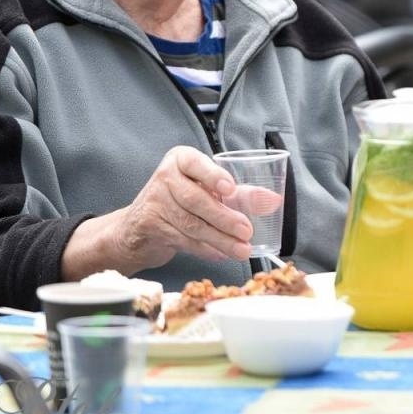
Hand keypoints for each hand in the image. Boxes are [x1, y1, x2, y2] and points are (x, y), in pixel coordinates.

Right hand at [63, 147, 252, 277]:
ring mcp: (155, 202)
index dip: (214, 177)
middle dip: (225, 218)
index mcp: (181, 159)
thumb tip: (273, 201)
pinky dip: (205, 249)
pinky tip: (220, 254)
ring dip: (220, 239)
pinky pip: (183, 239)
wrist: (139, 225)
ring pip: (191, 224)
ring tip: (241, 249)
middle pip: (197, 200)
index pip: (196, 164)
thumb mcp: (210, 189)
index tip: (231, 189)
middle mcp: (165, 177)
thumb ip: (242, 194)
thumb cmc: (184, 199)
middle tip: (247, 231)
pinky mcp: (150, 226)